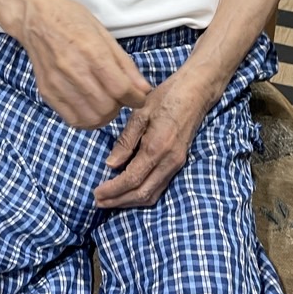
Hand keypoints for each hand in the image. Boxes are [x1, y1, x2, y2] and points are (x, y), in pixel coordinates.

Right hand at [15, 0, 151, 128]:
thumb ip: (124, 64)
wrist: (35, 17)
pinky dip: (86, 119)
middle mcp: (74, 70)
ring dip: (104, 115)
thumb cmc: (72, 19)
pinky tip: (89, 106)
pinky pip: (72, 120)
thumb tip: (143, 89)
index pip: (120, 89)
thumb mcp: (104, 34)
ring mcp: (58, 84)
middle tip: (119, 97)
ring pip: (91, 118)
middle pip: (107, 107)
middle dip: (120, 106)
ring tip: (105, 102)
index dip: (136, 98)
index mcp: (92, 52)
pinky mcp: (47, 92)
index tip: (138, 97)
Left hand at [93, 69, 212, 208]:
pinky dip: (142, 194)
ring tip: (110, 200)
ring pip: (152, 194)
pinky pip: (160, 187)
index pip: (131, 179)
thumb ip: (126, 141)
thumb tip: (110, 165)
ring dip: (130, 201)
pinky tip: (129, 192)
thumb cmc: (166, 96)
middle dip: (118, 201)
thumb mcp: (140, 112)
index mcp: (157, 148)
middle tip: (98, 202)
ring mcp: (177, 164)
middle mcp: (169, 161)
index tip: (96, 194)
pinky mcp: (179, 162)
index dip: (112, 190)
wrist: (196, 91)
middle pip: (142, 193)